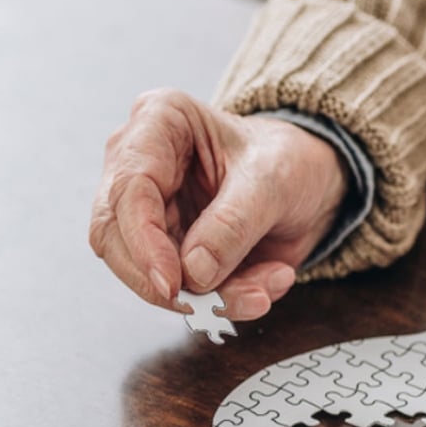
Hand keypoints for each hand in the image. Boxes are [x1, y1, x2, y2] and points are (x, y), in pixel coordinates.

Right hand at [89, 89, 347, 319]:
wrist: (311, 181)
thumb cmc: (287, 159)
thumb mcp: (273, 180)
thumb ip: (233, 224)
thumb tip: (193, 271)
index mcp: (158, 121)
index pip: (128, 189)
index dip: (143, 243)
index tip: (172, 282)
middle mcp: (140, 164)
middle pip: (114, 236)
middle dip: (161, 281)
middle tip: (206, 304)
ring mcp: (149, 211)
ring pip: (144, 272)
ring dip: (205, 296)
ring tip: (259, 292)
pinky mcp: (167, 249)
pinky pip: (180, 290)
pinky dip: (222, 299)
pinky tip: (263, 286)